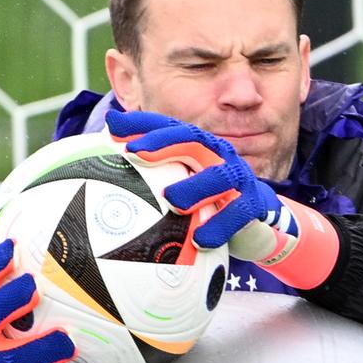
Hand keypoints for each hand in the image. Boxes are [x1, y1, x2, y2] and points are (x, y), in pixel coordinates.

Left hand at [106, 110, 338, 287]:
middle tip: (135, 152)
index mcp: (197, 146)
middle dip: (163, 143)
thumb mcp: (180, 184)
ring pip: (218, 176)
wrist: (256, 220)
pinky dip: (221, 226)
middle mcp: (217, 155)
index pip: (168, 128)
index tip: (112, 126)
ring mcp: (237, 178)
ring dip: (195, 186)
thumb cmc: (208, 200)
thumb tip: (106, 166)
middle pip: (192, 140)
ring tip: (171, 200)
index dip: (142, 123)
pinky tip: (201, 239)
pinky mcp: (253, 204)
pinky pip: (239, 213)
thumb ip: (150, 175)